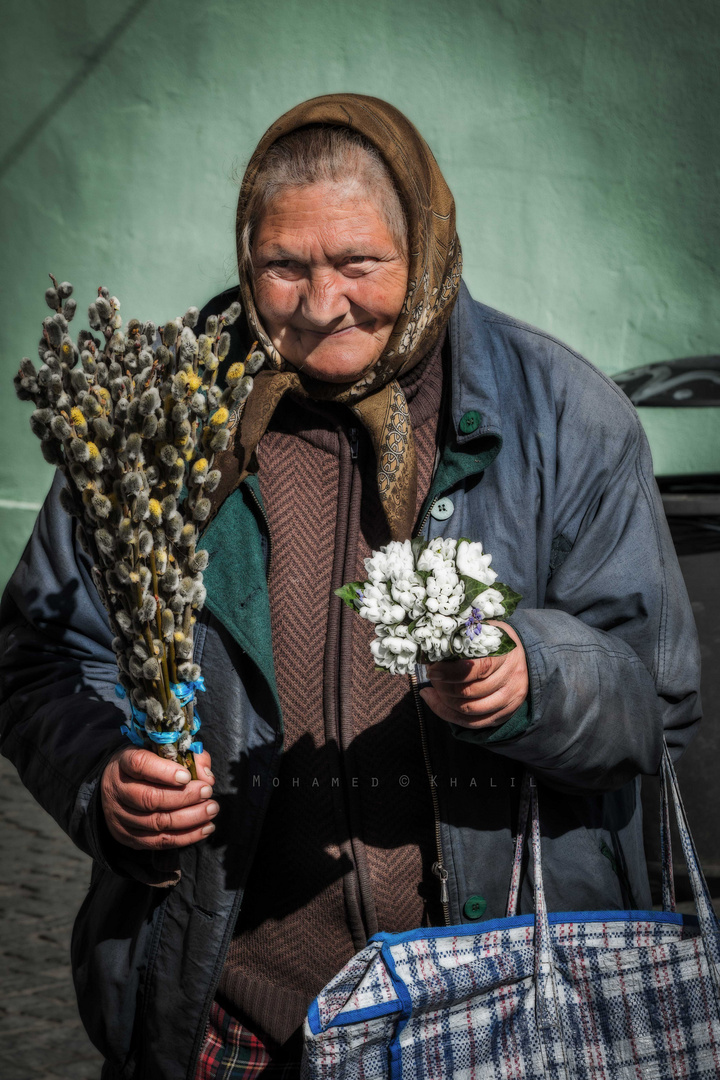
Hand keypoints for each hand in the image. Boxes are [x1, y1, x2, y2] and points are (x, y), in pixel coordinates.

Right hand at [101, 746, 217, 849]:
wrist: (120, 786)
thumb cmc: (150, 765)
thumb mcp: (165, 751)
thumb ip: (188, 756)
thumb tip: (207, 776)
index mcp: (124, 762)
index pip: (140, 764)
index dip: (165, 771)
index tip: (187, 776)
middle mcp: (117, 790)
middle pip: (150, 798)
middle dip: (184, 797)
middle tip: (208, 792)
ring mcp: (119, 816)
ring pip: (156, 823)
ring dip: (190, 818)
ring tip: (211, 809)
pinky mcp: (128, 837)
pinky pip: (159, 842)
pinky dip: (186, 837)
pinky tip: (205, 828)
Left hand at [420, 621, 527, 728]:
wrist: (518, 655)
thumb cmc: (492, 641)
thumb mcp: (482, 630)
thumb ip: (462, 638)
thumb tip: (433, 648)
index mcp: (507, 654)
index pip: (479, 668)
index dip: (452, 672)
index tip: (432, 669)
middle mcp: (512, 679)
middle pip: (471, 692)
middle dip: (443, 687)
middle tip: (431, 677)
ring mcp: (510, 699)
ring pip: (471, 710)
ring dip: (444, 702)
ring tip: (432, 690)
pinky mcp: (505, 714)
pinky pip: (473, 723)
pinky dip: (450, 715)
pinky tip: (436, 702)